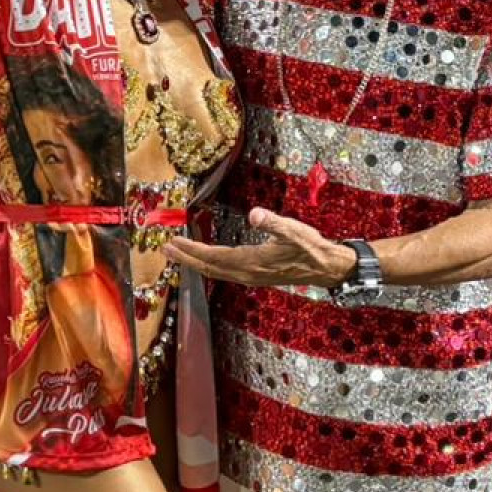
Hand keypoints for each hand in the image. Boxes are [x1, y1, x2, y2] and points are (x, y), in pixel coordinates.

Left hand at [166, 209, 358, 289]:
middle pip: (209, 268)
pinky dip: (210, 265)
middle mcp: (247, 273)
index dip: (191, 250)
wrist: (326, 268)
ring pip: (216, 272)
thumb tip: (254, 213)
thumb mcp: (294, 230)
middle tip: (165, 249)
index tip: (173, 242)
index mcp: (251, 262)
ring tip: (179, 254)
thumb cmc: (311, 247)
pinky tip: (208, 260)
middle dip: (186, 259)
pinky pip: (225, 272)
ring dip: (196, 263)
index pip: (213, 257)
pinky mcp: (256, 276)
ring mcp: (251, 277)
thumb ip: (273, 222)